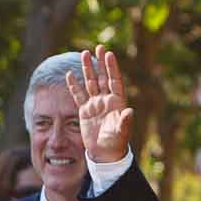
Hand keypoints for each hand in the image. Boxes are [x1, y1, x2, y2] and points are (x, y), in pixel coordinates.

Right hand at [66, 46, 133, 163]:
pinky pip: (78, 95)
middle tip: (98, 47)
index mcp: (117, 102)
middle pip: (103, 77)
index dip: (112, 68)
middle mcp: (106, 100)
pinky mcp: (85, 111)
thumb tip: (130, 112)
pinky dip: (74, 86)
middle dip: (100, 63)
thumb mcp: (122, 132)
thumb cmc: (116, 143)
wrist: (105, 153)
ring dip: (87, 69)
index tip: (109, 54)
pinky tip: (70, 75)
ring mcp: (95, 104)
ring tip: (84, 53)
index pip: (115, 80)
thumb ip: (125, 122)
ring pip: (91, 82)